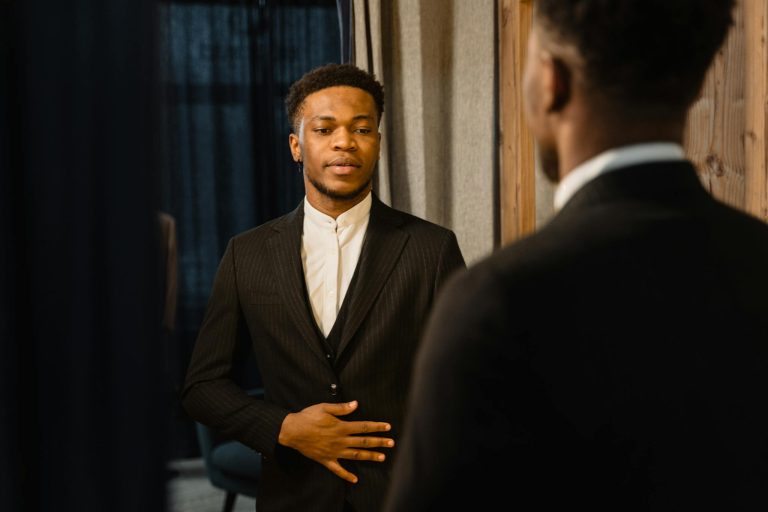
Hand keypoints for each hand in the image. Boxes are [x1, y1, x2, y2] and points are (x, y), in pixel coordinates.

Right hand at [278, 400, 394, 482]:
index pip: (363, 427)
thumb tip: (356, 404)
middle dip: (379, 442)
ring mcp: (334, 452)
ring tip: (382, 458)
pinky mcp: (326, 460)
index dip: (377, 427)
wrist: (292, 431)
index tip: (388, 427)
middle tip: (391, 443)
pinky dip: (347, 475)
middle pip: (363, 442)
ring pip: (355, 455)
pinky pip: (338, 470)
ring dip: (369, 456)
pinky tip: (355, 479)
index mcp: (341, 427)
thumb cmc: (308, 417)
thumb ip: (341, 408)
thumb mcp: (324, 407)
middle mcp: (340, 440)